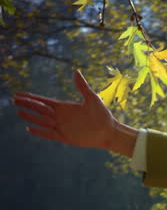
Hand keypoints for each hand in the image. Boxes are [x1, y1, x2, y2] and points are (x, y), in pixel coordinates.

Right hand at [13, 71, 137, 154]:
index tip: (19, 94)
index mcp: (64, 107)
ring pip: (41, 121)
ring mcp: (61, 127)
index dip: (31, 97)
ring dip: (30, 117)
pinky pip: (49, 134)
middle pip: (39, 110)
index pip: (43, 101)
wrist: (109, 132)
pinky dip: (39, 132)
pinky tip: (29, 128)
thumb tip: (76, 72)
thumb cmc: (102, 115)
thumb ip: (82, 86)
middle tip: (14, 100)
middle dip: (27, 105)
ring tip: (18, 112)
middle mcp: (60, 117)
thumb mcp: (92, 99)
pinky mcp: (64, 137)